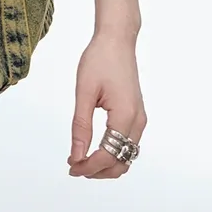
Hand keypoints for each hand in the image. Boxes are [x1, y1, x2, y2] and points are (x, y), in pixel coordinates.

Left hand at [67, 31, 146, 178]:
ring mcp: (140, 119)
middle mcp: (137, 121)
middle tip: (73, 165)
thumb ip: (81, 126)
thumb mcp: (84, 92)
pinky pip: (127, 144)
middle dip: (97, 170)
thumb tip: (77, 154)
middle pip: (121, 163)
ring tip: (80, 158)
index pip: (108, 156)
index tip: (71, 166)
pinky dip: (111, 152)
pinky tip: (92, 147)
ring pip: (126, 156)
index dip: (88, 166)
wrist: (117, 40)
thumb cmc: (100, 60)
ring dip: (105, 164)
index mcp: (125, 116)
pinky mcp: (136, 115)